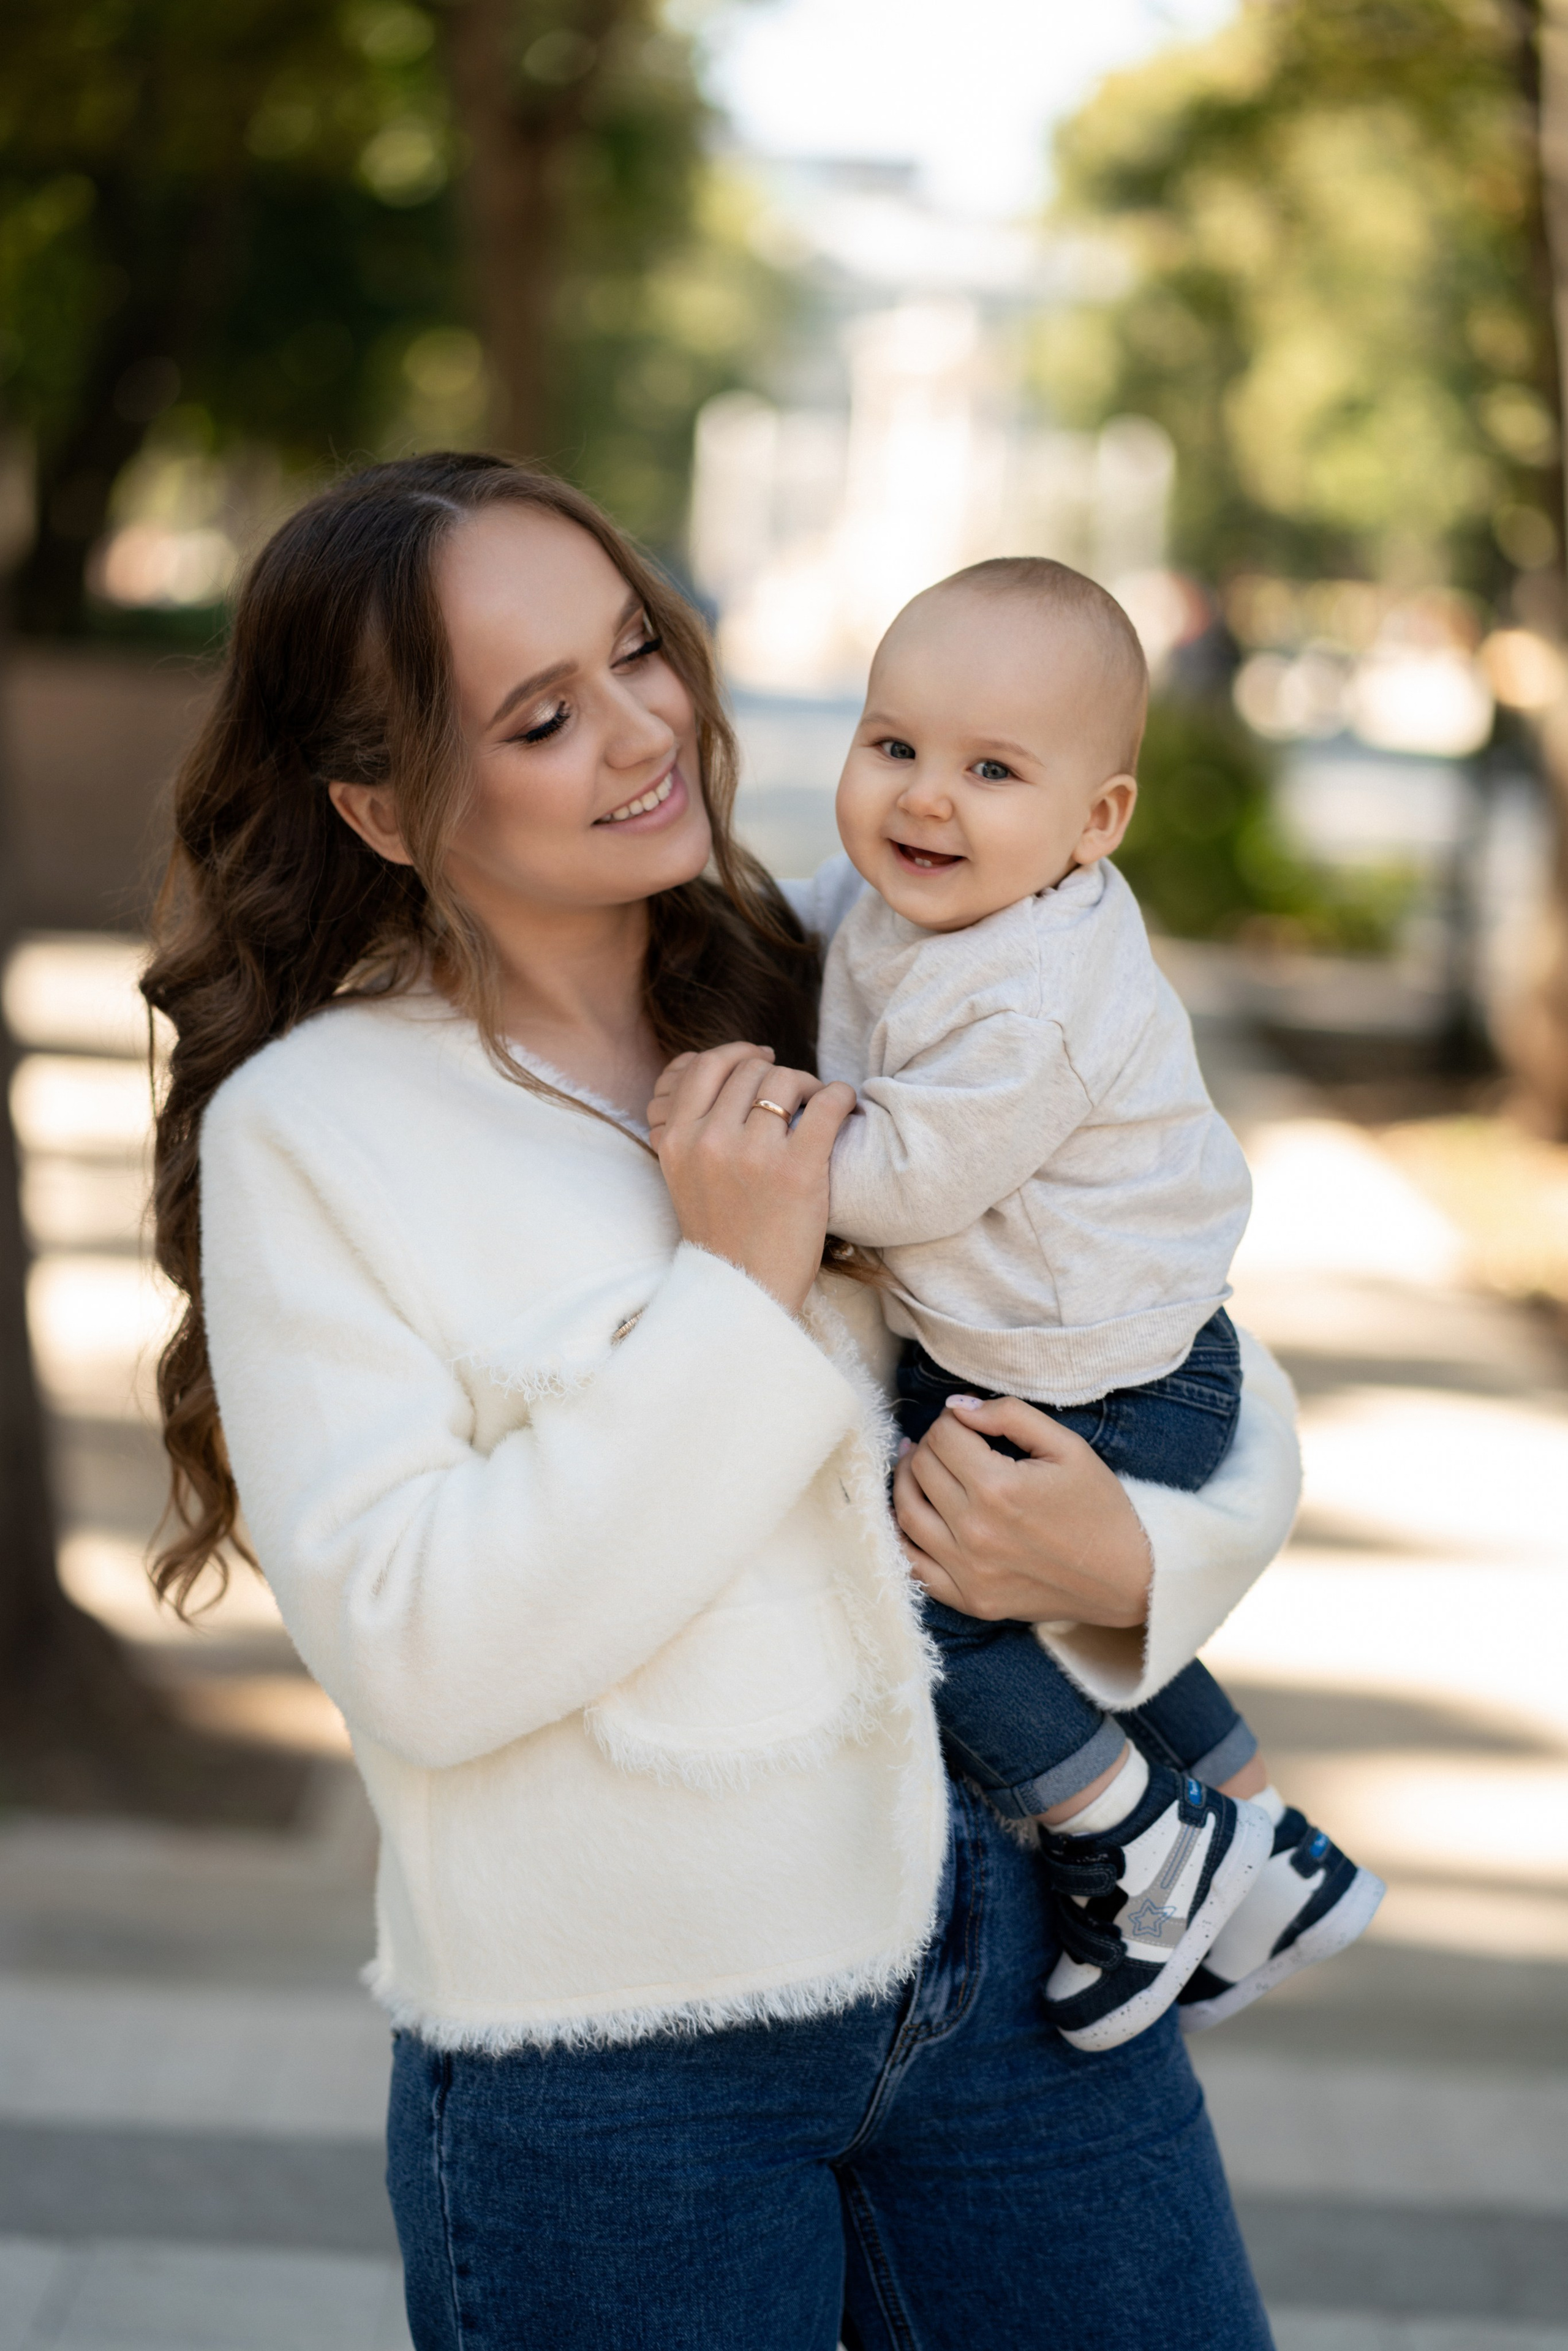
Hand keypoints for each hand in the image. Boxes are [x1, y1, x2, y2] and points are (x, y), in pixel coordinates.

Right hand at [648, 1043, 855, 1314]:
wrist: (744, 1290)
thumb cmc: (722, 1230)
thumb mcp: (684, 1173)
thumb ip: (691, 1123)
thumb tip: (720, 1064)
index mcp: (677, 1139)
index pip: (706, 1066)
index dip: (738, 1053)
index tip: (762, 1058)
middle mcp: (709, 1141)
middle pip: (750, 1071)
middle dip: (778, 1074)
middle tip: (797, 1093)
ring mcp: (753, 1155)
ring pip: (786, 1080)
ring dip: (809, 1084)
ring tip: (817, 1105)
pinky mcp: (797, 1170)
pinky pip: (827, 1103)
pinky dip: (841, 1097)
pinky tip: (844, 1106)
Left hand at [893, 1395, 1150, 1629]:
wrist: (1127, 1579)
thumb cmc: (1100, 1508)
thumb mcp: (1067, 1447)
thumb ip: (1010, 1415)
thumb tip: (957, 1407)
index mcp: (999, 1488)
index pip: (942, 1437)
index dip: (950, 1421)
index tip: (965, 1423)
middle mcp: (975, 1531)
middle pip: (921, 1469)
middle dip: (929, 1446)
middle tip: (947, 1443)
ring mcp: (969, 1572)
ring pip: (906, 1513)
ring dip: (906, 1482)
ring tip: (917, 1467)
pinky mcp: (970, 1600)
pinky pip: (913, 1566)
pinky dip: (904, 1536)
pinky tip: (915, 1513)